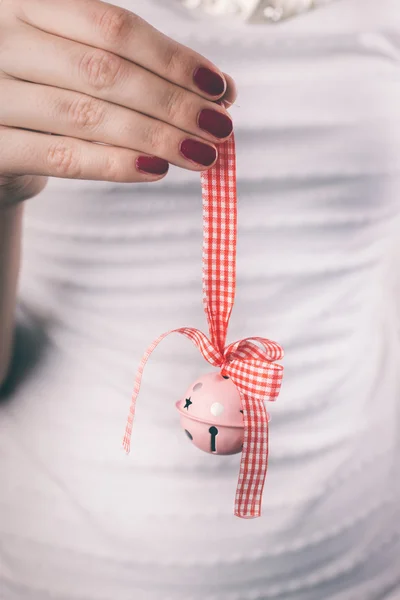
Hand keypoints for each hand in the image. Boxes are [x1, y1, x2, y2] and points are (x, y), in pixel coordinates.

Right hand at [0, 0, 236, 206]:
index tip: (219, 88)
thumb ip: (138, 68)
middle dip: (172, 102)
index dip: (171, 58)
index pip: (111, 25)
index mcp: (29, 5)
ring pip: (87, 114)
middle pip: (104, 70)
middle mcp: (4, 41)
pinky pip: (62, 157)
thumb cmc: (47, 95)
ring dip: (155, 136)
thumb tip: (220, 91)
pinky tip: (156, 169)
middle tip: (219, 127)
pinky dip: (115, 165)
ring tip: (201, 153)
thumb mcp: (81, 66)